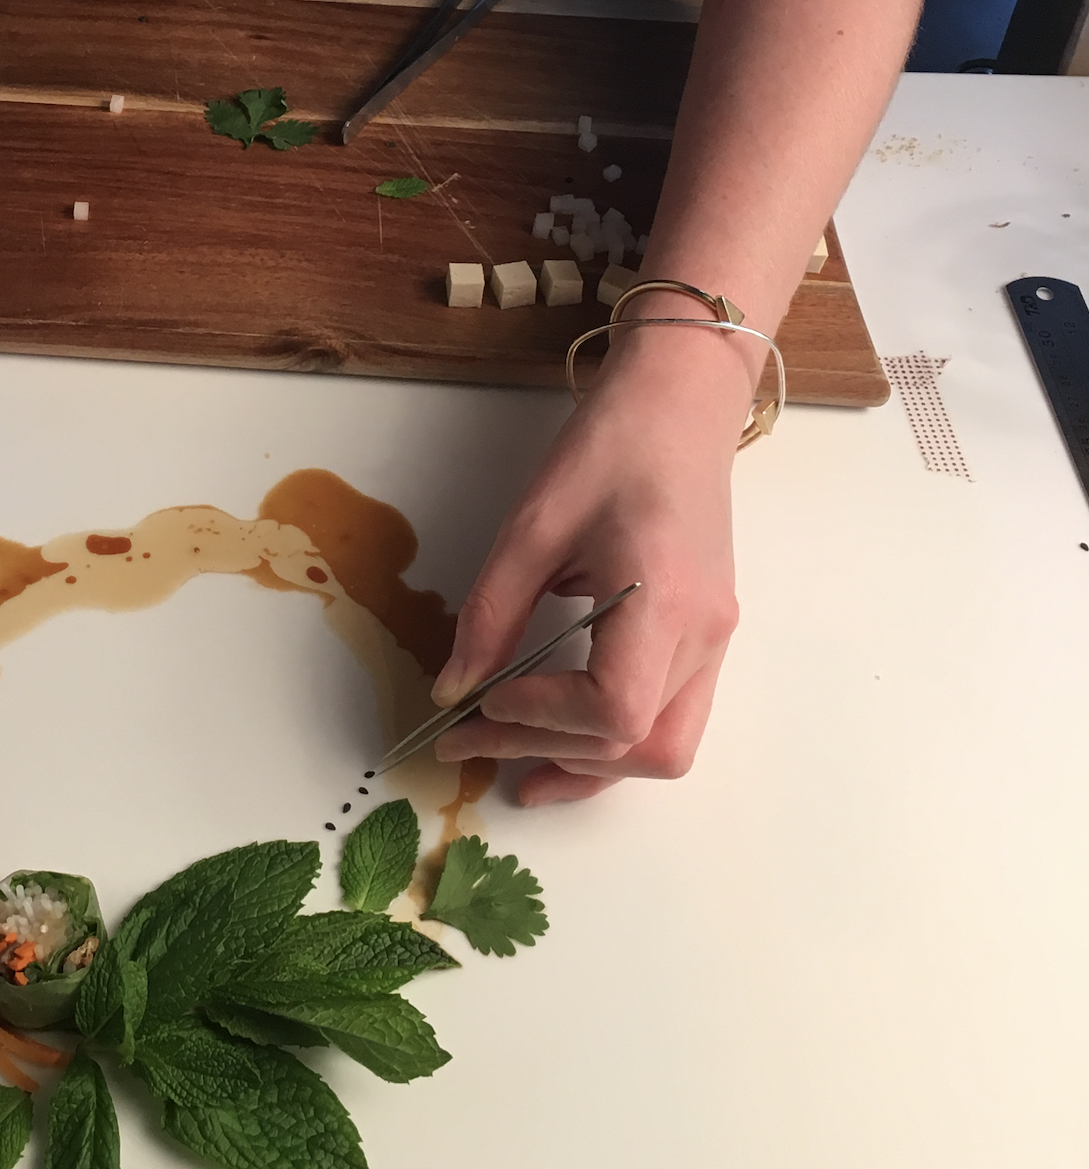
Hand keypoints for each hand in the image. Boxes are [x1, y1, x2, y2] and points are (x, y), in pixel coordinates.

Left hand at [432, 325, 749, 804]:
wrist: (681, 401)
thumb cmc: (611, 445)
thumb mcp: (533, 523)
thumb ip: (492, 612)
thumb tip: (453, 690)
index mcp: (664, 599)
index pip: (614, 708)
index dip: (542, 718)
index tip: (484, 698)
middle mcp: (704, 633)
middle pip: (641, 744)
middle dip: (548, 751)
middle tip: (468, 742)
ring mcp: (715, 639)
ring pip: (665, 747)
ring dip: (588, 766)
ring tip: (514, 767)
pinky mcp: (707, 635)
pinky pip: (669, 716)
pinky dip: (614, 742)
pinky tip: (562, 743)